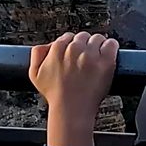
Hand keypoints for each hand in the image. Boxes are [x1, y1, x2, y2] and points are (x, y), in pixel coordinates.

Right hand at [29, 31, 118, 145]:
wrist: (71, 110)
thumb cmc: (55, 94)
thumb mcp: (34, 74)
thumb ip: (36, 54)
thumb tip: (47, 44)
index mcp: (57, 48)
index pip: (68, 37)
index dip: (72, 46)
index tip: (75, 56)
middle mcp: (74, 49)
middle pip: (83, 36)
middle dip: (84, 46)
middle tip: (85, 60)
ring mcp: (91, 55)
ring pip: (98, 38)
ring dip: (98, 46)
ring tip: (96, 59)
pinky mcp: (106, 62)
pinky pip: (111, 44)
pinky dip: (111, 47)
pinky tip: (107, 55)